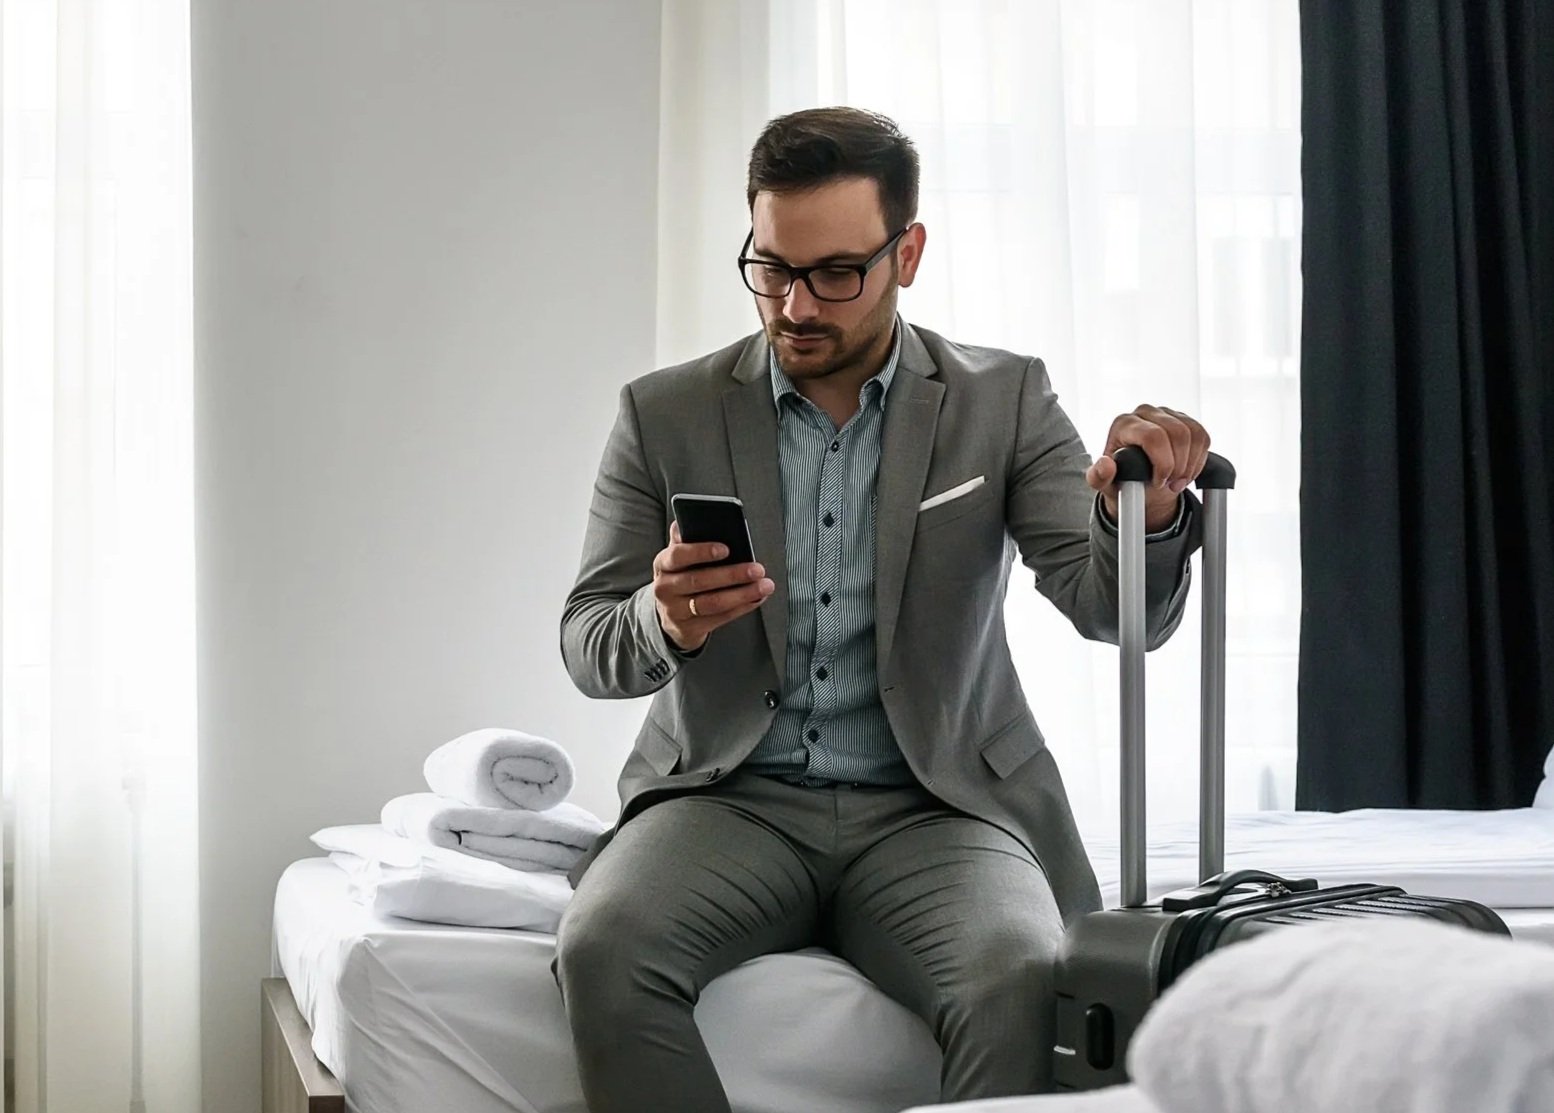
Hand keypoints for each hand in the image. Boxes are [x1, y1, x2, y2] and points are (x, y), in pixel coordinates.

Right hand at [653, 521, 774, 651]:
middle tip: (758, 569)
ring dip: (742, 594)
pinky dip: (741, 608)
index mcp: (663, 564)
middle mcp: (664, 588)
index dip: (701, 552)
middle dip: (732, 575)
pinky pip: (719, 619)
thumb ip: (685, 539)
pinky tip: (757, 599)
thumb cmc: (682, 576)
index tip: (727, 548)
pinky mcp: (688, 629)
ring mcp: (675, 611)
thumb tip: (689, 519)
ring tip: (765, 586)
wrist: (669, 614)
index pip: (678, 555)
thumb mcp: (679, 558)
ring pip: (712, 603)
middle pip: (699, 581)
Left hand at [1085, 405, 1210, 531]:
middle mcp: (1144, 413)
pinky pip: (1202, 435)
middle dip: (1179, 466)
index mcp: (1123, 424)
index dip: (1163, 463)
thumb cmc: (1120, 479)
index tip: (1158, 482)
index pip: (1153, 436)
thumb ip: (1098, 478)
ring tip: (1178, 481)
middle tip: (1171, 485)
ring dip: (1190, 464)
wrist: (1138, 480)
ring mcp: (1166, 413)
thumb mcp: (1104, 485)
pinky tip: (1186, 471)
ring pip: (1193, 434)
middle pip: (1177, 433)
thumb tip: (1106, 464)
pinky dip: (1199, 458)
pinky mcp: (1183, 419)